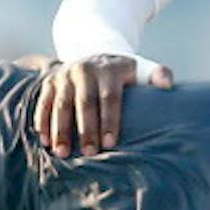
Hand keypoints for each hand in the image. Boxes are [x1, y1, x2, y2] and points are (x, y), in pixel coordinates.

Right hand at [33, 54, 171, 156]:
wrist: (95, 56)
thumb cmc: (123, 74)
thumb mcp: (141, 69)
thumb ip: (158, 75)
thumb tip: (167, 85)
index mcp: (109, 70)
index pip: (109, 97)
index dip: (110, 121)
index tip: (110, 144)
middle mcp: (85, 69)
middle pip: (84, 102)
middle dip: (85, 129)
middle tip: (88, 153)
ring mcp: (64, 75)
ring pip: (61, 104)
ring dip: (60, 129)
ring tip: (62, 153)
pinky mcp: (49, 81)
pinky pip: (43, 103)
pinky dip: (42, 122)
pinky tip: (45, 141)